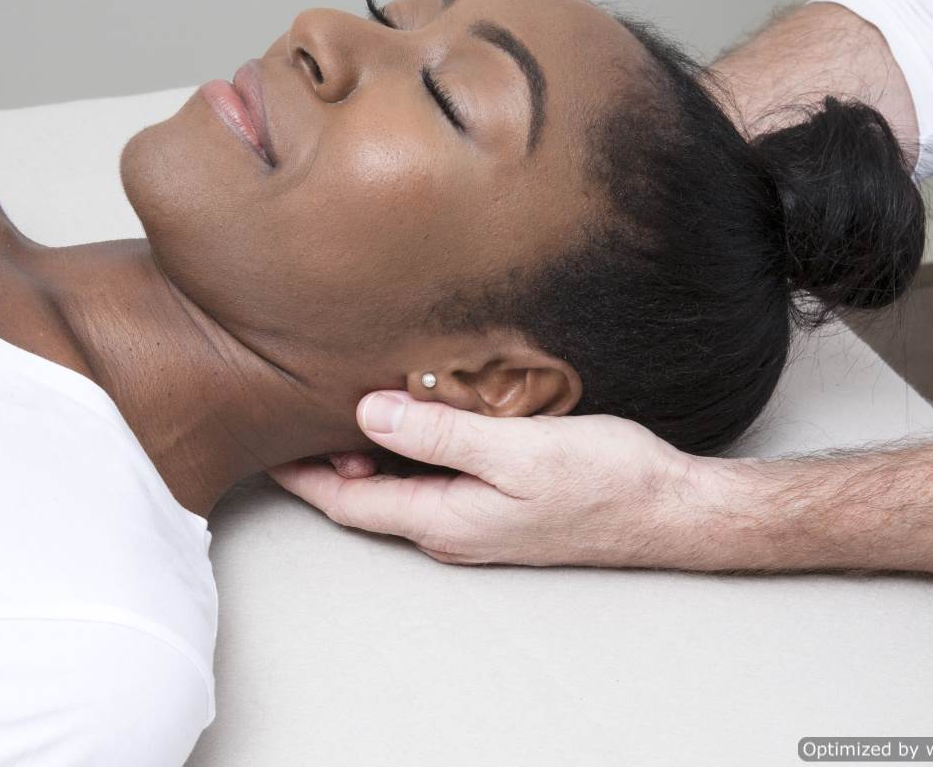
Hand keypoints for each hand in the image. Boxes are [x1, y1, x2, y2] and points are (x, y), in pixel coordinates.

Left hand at [266, 390, 751, 567]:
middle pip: (367, 496)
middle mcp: (452, 530)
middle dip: (326, 458)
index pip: (348, 499)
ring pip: (402, 486)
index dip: (300, 472)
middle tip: (294, 408)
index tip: (262, 442)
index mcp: (444, 519)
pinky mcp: (501, 507)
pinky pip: (436, 480)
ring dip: (370, 451)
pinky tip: (417, 417)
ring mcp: (478, 523)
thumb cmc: (602, 479)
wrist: (669, 509)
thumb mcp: (514, 449)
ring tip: (345, 402)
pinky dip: (411, 450)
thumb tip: (368, 414)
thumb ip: (439, 433)